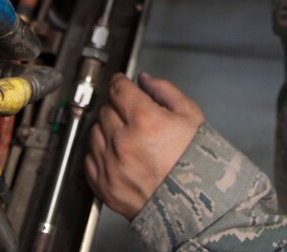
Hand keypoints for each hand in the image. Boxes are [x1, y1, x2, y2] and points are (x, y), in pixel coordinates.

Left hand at [85, 72, 204, 220]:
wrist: (196, 207)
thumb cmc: (197, 164)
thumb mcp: (191, 117)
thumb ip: (165, 91)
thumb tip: (144, 80)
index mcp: (144, 120)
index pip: (118, 89)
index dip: (121, 82)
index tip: (122, 84)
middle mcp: (122, 141)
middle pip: (106, 109)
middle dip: (118, 108)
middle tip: (132, 116)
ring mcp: (110, 165)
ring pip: (95, 132)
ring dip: (107, 130)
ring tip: (127, 138)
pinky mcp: (104, 186)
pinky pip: (89, 159)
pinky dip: (100, 154)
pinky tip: (117, 155)